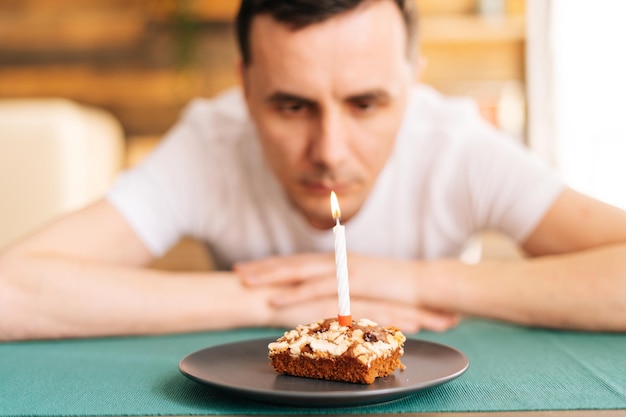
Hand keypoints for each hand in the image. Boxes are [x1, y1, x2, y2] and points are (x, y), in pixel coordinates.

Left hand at [234, 253, 459, 332]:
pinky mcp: (352, 283)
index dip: (276, 263)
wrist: (429, 283)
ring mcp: (344, 270)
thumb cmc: (402, 288)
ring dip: (271, 277)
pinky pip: (317, 289)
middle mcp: (338, 261)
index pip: (301, 261)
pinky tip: (274, 300)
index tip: (253, 267)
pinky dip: (294, 294)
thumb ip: (349, 287)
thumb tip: (333, 298)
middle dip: (264, 266)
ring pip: (300, 272)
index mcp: (340, 261)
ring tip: (246, 284)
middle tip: (237, 271)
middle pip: (294, 262)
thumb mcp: (371, 286)